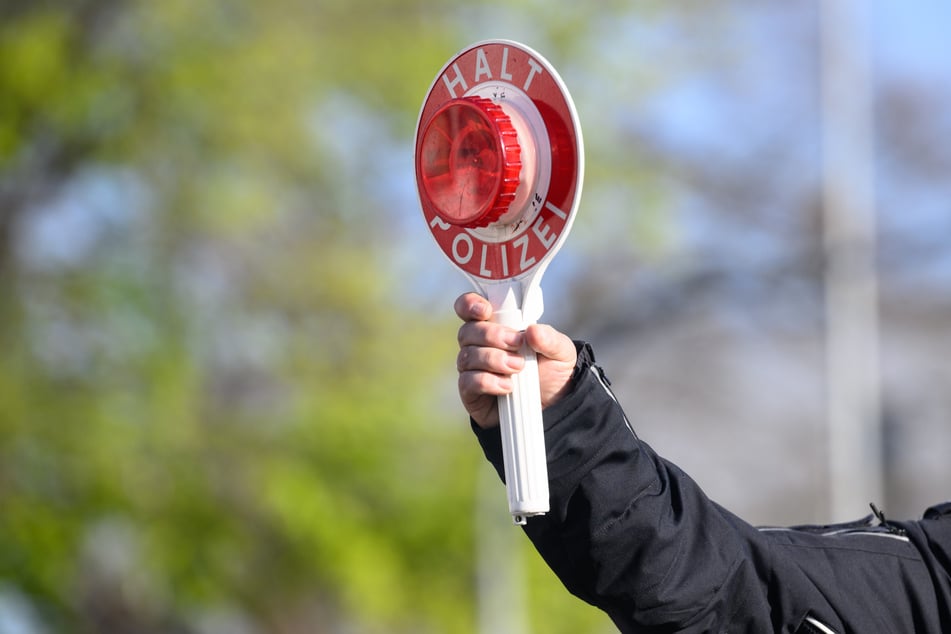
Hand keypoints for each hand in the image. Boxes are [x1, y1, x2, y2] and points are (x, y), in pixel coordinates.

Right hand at [454, 293, 577, 428]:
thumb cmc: (550, 371)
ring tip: (518, 367)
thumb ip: (549, 339)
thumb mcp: (560, 352)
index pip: (469, 307)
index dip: (470, 305)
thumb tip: (532, 330)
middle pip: (467, 331)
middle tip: (517, 344)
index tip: (485, 311)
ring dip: (494, 359)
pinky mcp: (470, 391)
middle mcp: (477, 344)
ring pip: (467, 356)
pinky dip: (487, 382)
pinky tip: (507, 386)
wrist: (552, 405)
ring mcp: (471, 368)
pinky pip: (468, 382)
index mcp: (494, 325)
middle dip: (492, 335)